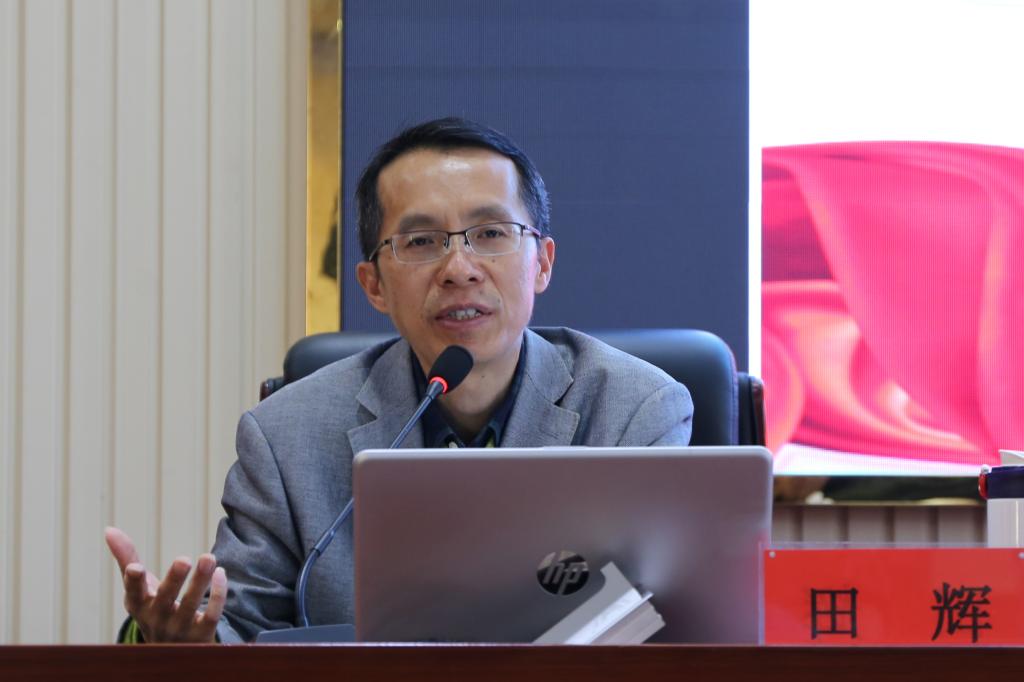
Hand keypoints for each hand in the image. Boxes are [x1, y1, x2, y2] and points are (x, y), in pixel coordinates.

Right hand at [104, 527, 227, 642]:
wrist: (172, 650)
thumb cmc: (153, 608)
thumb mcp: (138, 588)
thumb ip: (126, 558)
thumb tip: (109, 529)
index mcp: (139, 605)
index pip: (134, 594)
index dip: (133, 582)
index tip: (136, 567)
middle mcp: (157, 619)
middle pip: (165, 599)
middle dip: (174, 579)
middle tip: (184, 559)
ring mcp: (179, 628)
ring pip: (190, 605)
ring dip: (200, 581)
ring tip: (208, 558)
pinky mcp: (201, 634)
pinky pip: (211, 615)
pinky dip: (217, 595)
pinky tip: (221, 573)